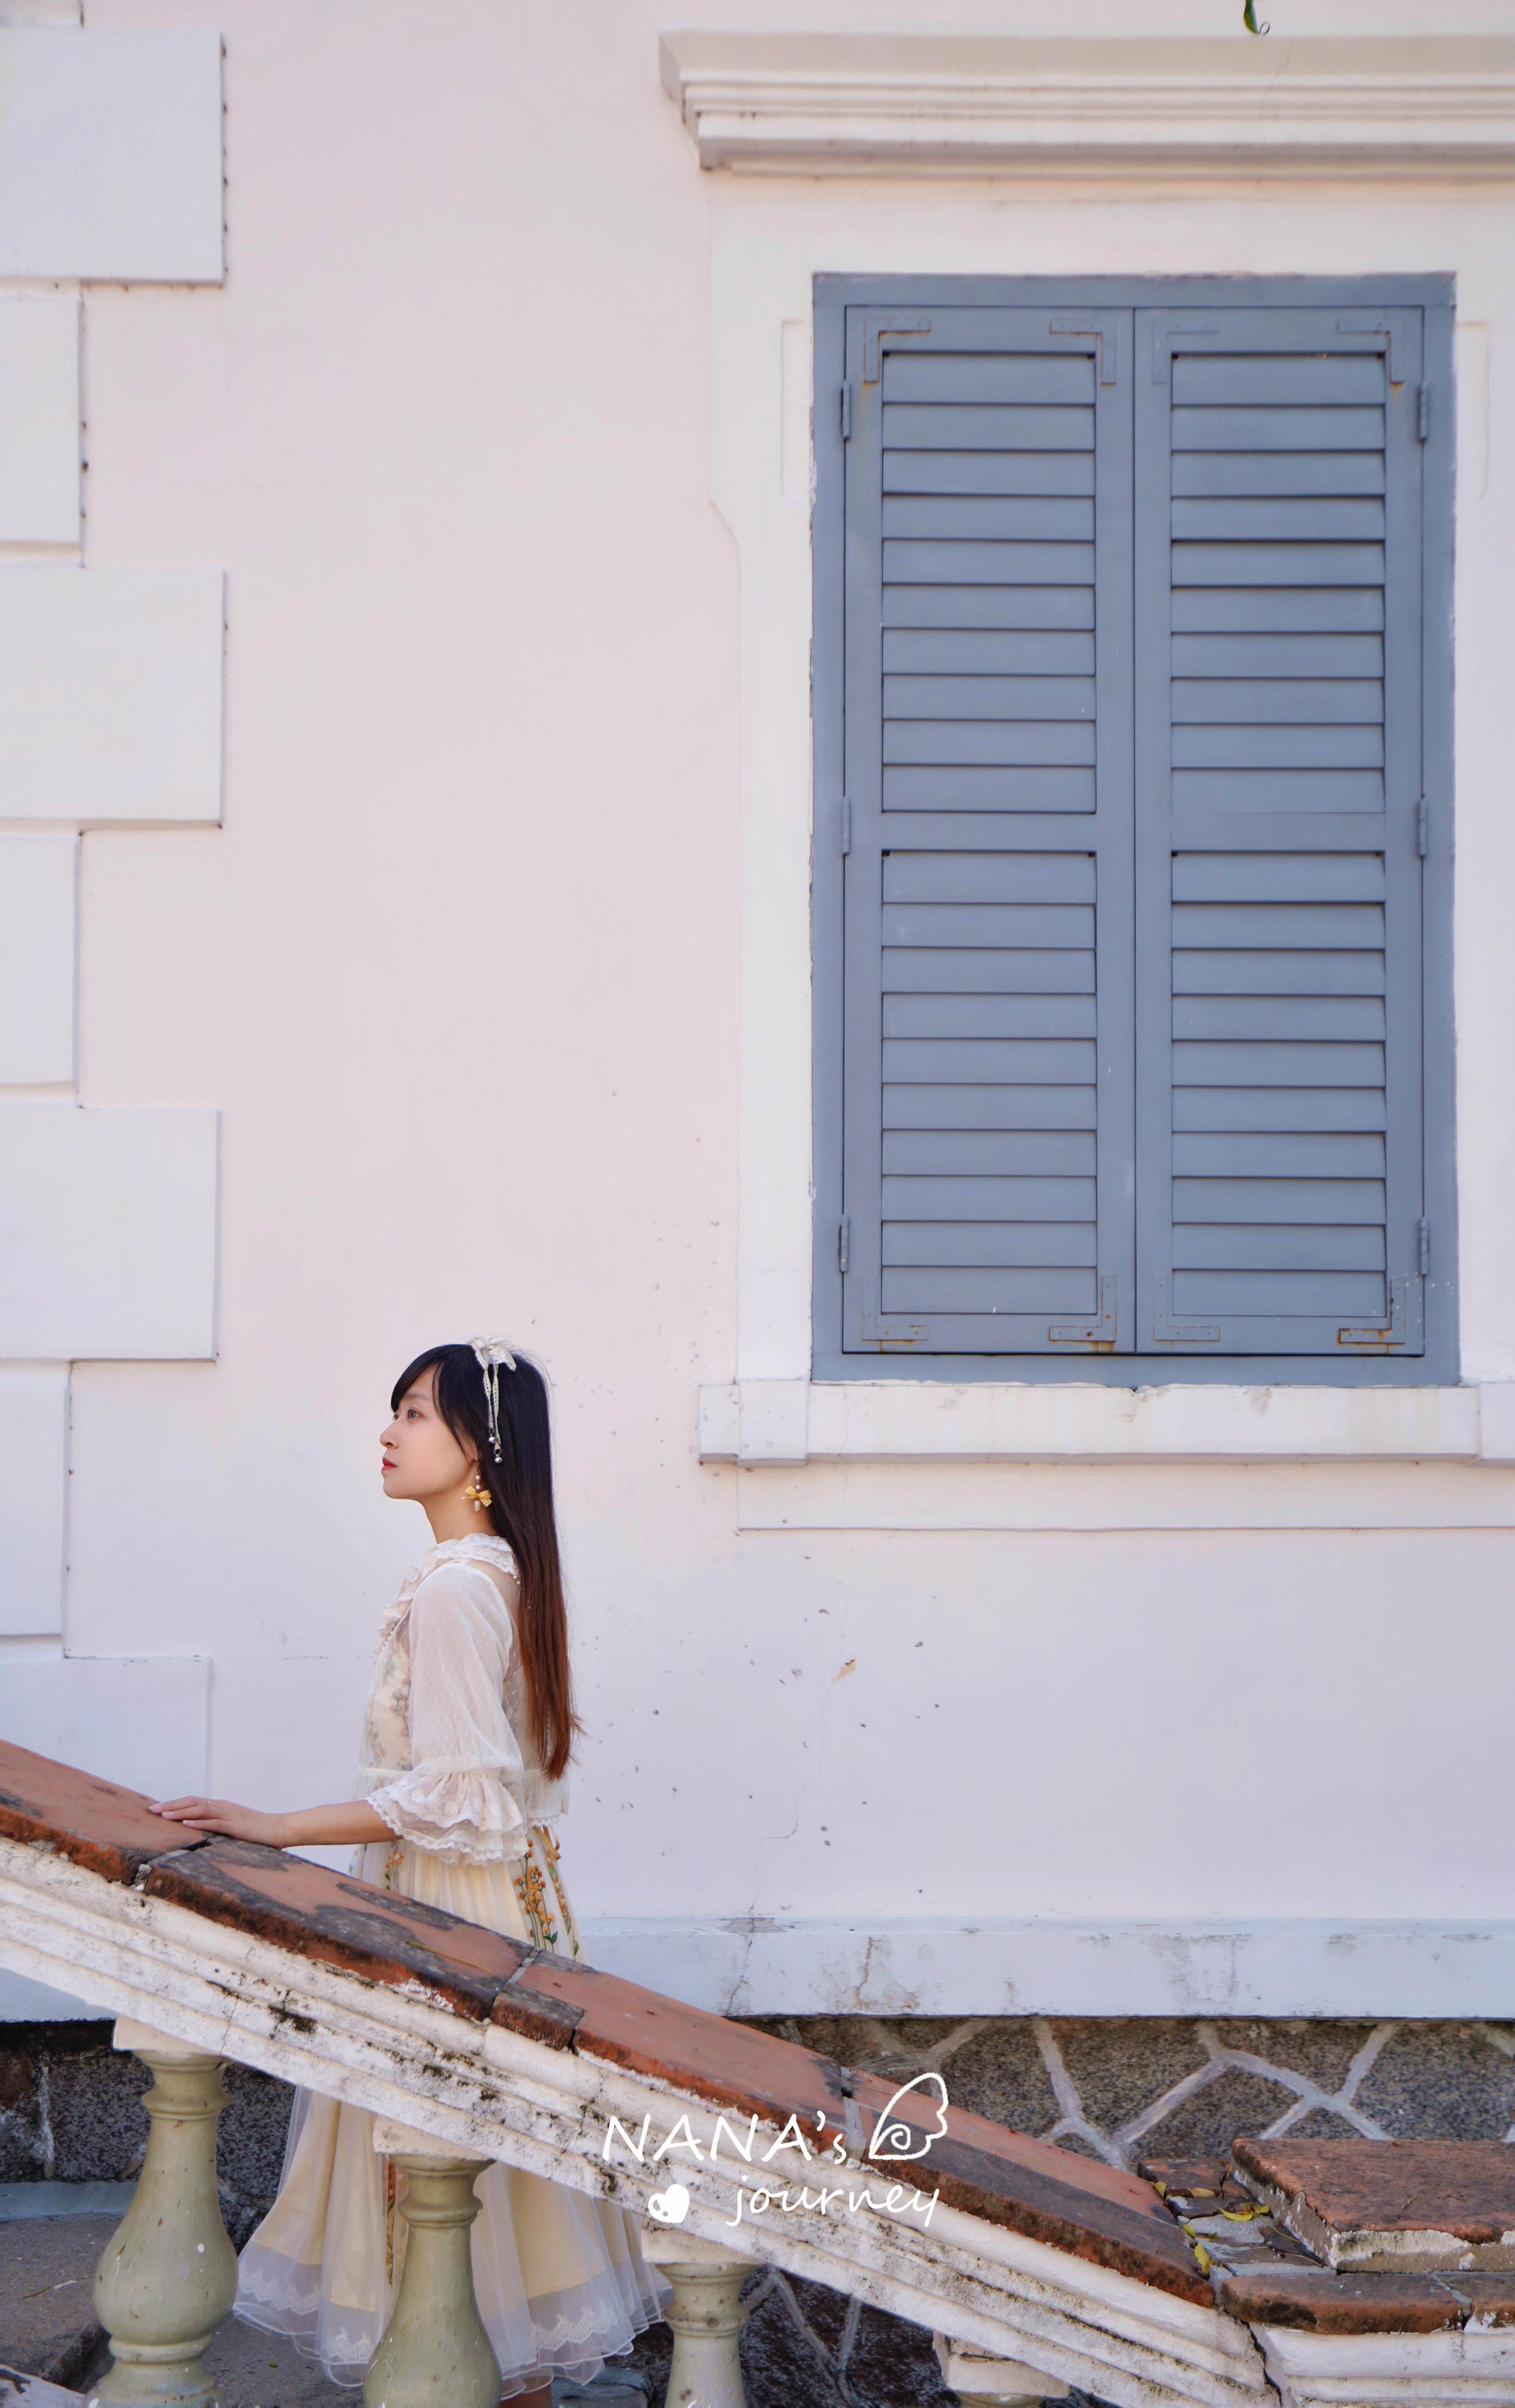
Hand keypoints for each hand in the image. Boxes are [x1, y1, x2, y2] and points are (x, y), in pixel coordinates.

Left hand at [149, 1796, 288, 1845]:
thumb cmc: (257, 1830)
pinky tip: (186, 1825)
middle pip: (192, 1802)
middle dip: (171, 1805)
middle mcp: (222, 1807)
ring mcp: (229, 1815)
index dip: (175, 1803)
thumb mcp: (234, 1825)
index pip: (193, 1801)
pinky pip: (214, 1823)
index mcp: (221, 1806)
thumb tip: (199, 1828)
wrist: (280, 1828)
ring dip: (180, 1812)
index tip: (158, 1808)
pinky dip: (199, 1823)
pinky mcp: (236, 1826)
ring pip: (200, 1810)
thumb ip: (218, 1824)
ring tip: (163, 1815)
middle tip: (152, 1809)